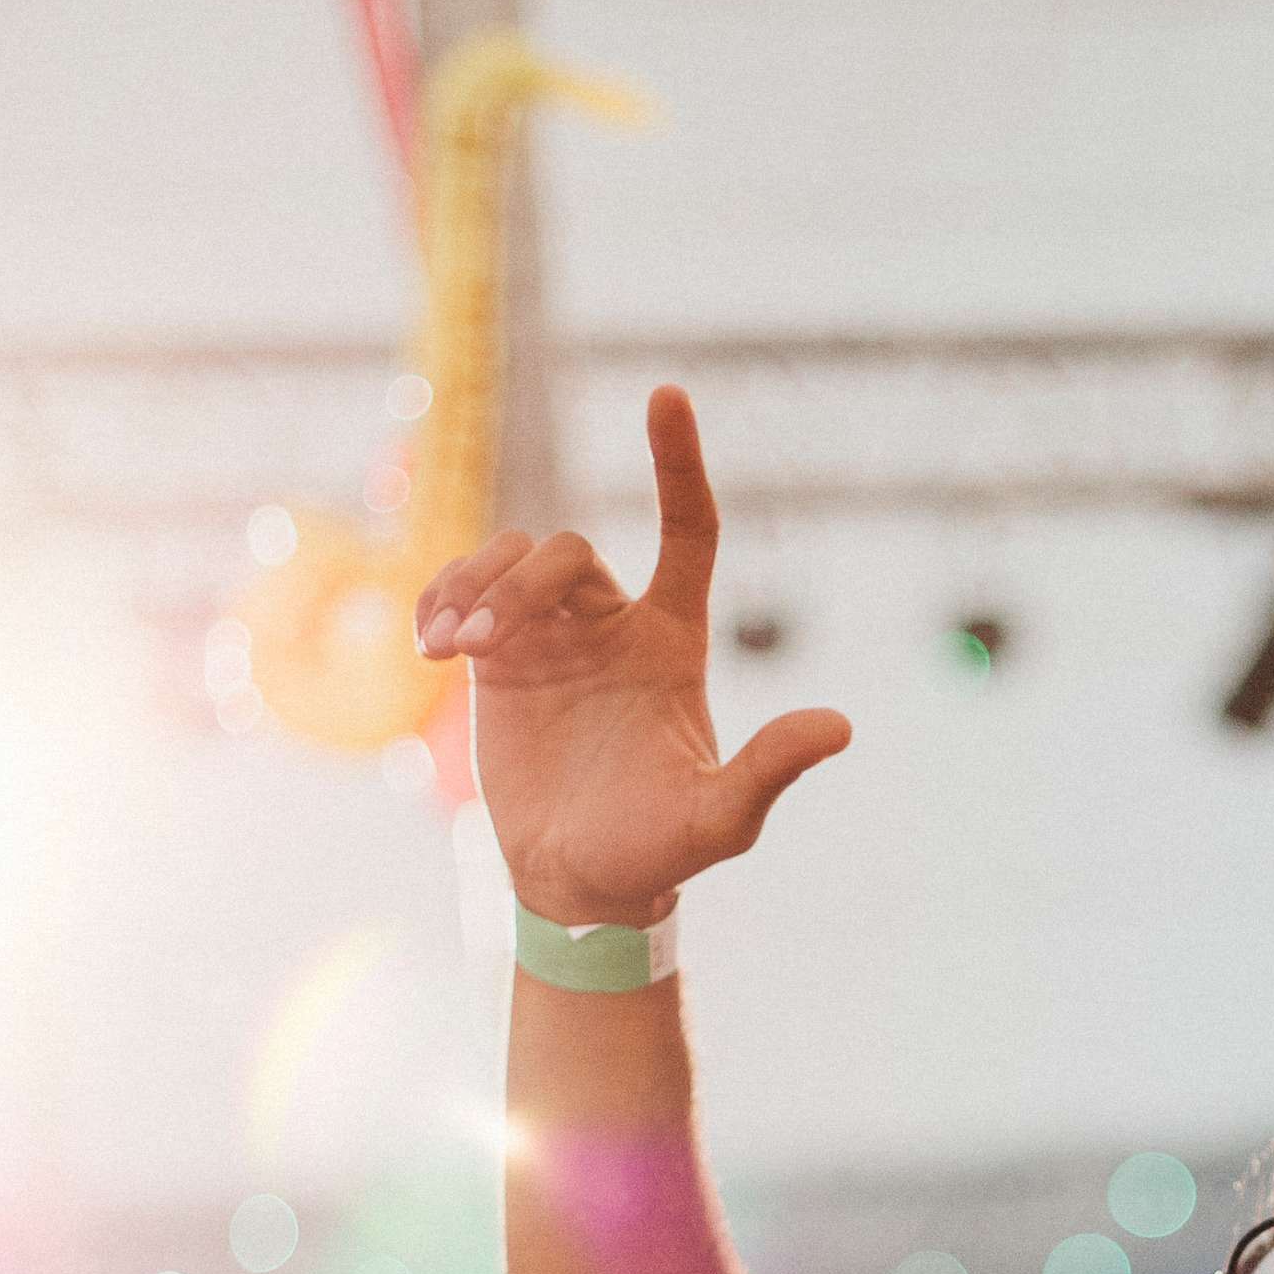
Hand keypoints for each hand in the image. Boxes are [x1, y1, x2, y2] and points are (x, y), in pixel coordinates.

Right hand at [417, 386, 849, 928]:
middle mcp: (615, 626)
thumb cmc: (659, 851)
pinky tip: (433, 644)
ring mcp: (553, 636)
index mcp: (674, 644)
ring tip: (457, 647)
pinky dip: (442, 601)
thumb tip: (841, 728)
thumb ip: (771, 769)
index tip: (667, 393)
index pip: (689, 532)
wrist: (580, 880)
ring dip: (476, 589)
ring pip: (510, 561)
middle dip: (522, 582)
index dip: (678, 465)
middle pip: (567, 551)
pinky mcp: (497, 658)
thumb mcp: (723, 819)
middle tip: (484, 643)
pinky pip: (462, 592)